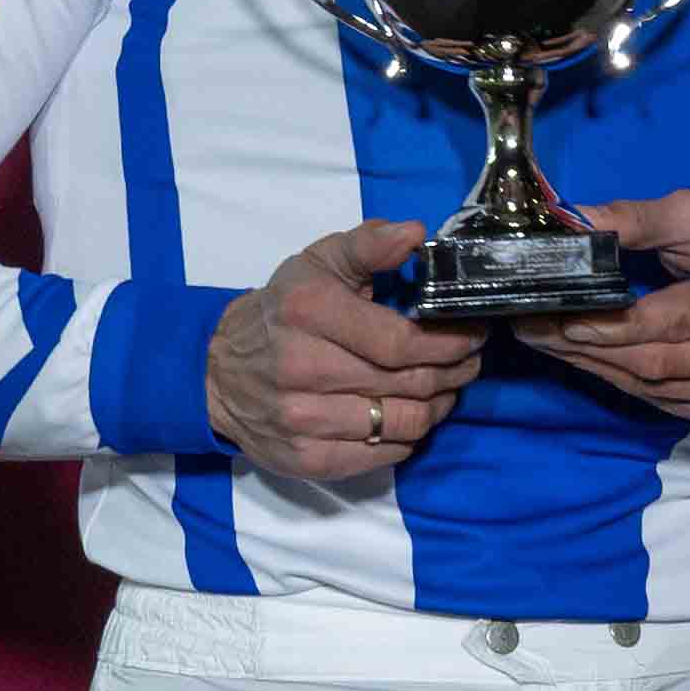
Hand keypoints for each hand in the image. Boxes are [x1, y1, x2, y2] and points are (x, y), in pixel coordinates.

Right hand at [207, 219, 475, 490]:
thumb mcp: (318, 263)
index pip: (403, 342)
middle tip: (468, 362)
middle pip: (411, 382)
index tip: (473, 335)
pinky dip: (408, 438)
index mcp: (309, 313)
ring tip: (446, 389)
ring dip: (439, 407)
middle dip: (455, 372)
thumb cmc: (281, 312)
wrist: (215, 372)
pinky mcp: (303, 457)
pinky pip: (382, 456)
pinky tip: (410, 416)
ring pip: (404, 422)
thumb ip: (368, 245)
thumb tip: (413, 233)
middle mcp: (302, 368)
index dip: (451, 342)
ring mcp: (300, 419)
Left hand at [523, 189, 689, 424]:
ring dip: (591, 364)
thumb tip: (570, 226)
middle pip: (655, 361)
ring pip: (650, 385)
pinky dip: (614, 377)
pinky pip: (657, 398)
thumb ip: (634, 220)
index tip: (557, 315)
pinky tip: (582, 356)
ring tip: (544, 338)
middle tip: (531, 327)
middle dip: (585, 346)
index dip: (611, 323)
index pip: (673, 320)